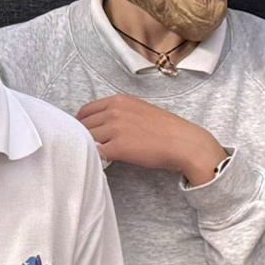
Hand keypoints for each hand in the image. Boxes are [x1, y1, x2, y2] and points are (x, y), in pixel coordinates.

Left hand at [76, 94, 226, 185]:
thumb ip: (119, 114)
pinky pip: (96, 153)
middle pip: (83, 125)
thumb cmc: (166, 130)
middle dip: (82, 137)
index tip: (82, 133)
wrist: (184, 143)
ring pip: (87, 139)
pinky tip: (103, 163)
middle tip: (86, 148)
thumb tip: (102, 125)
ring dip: (88, 148)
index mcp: (119, 100)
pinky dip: (96, 159)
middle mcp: (115, 111)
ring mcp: (115, 128)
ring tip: (94, 156)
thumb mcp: (140, 110)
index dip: (80, 123)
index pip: (86, 110)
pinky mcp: (118, 147)